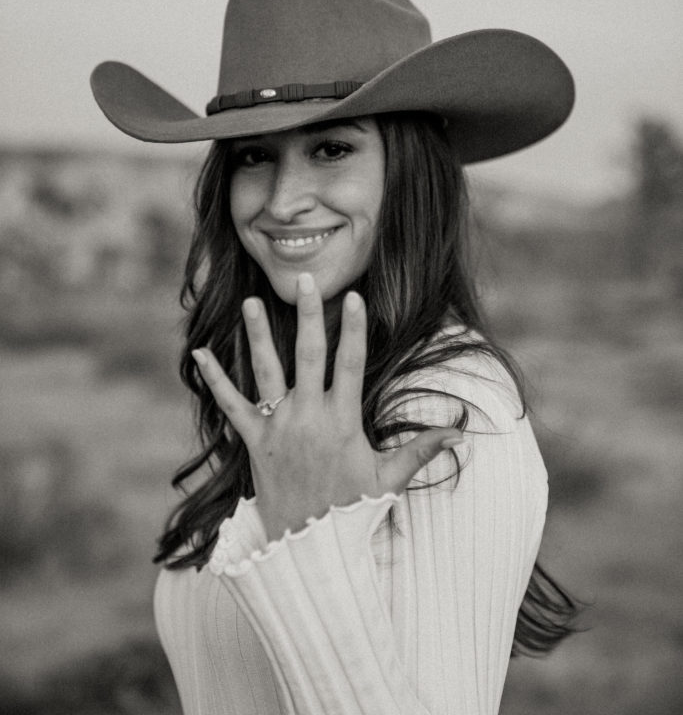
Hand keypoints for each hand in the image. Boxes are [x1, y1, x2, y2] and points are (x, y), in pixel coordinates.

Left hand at [193, 272, 462, 541]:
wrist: (310, 549)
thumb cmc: (353, 511)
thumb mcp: (389, 478)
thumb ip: (422, 449)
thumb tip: (462, 433)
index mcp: (342, 420)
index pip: (350, 363)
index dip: (353, 329)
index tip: (354, 296)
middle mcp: (308, 416)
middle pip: (310, 354)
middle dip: (310, 314)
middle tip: (306, 280)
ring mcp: (278, 426)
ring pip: (267, 371)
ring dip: (259, 335)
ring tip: (251, 302)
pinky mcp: (254, 441)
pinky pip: (231, 405)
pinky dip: (215, 379)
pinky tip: (199, 352)